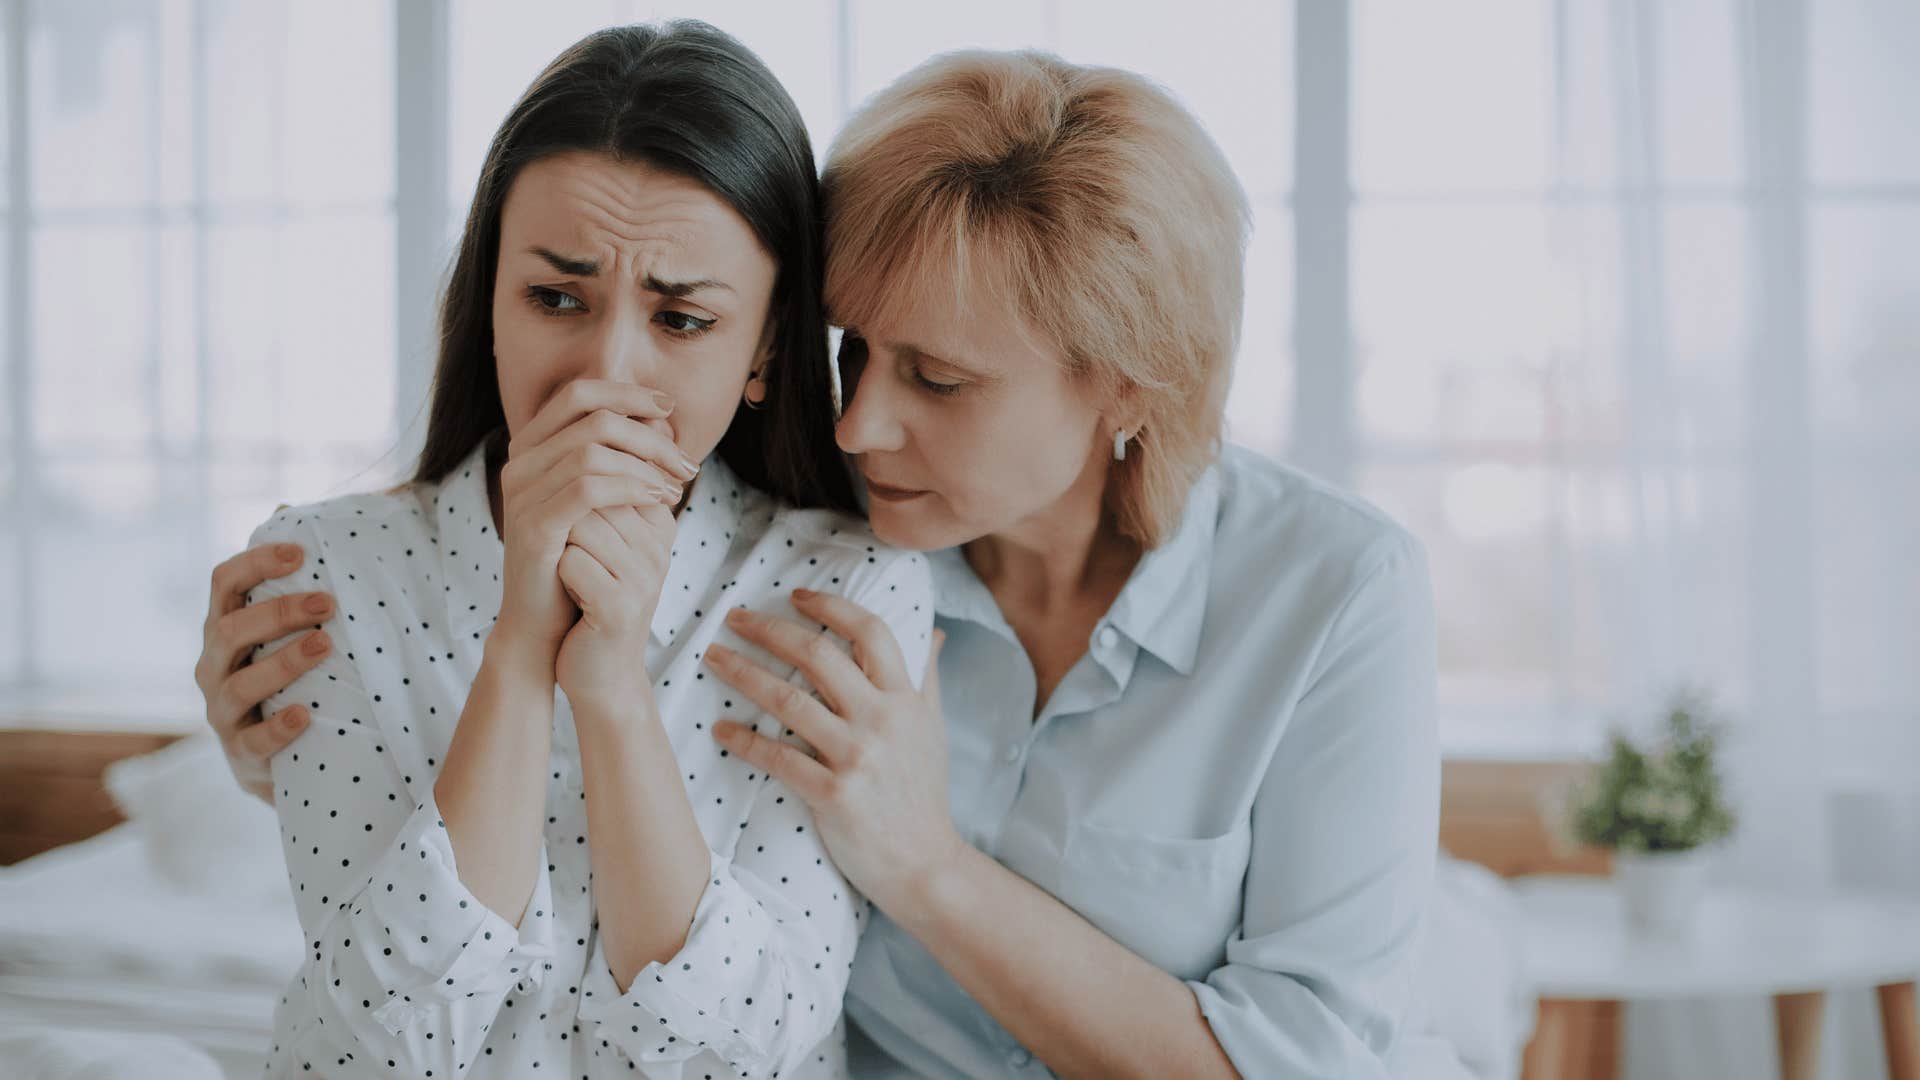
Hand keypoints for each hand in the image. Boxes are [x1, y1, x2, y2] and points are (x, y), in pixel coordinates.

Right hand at [196, 541, 335, 801]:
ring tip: (325, 645)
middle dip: (277, 612)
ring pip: (238, 683)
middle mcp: (214, 665)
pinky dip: (277, 726)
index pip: (224, 583)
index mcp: (224, 628)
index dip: (255, 562)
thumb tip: (291, 510)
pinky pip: (252, 741)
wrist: (284, 762)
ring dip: (282, 662)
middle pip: (228, 628)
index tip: (299, 552)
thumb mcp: (291, 632)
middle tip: (327, 603)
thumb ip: (292, 580)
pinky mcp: (241, 754)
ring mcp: (222, 712)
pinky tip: (304, 715)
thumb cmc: (291, 680)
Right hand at [493, 380, 694, 669]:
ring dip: (647, 466)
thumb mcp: (601, 501)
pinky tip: (659, 501)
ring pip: (592, 452)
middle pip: (592, 419)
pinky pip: (588, 490)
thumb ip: (620, 458)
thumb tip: (662, 419)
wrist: (543, 623)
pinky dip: (631, 489)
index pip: (579, 394)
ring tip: (677, 488)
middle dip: (649, 436)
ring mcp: (521, 495)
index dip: (627, 393)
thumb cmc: (578, 557)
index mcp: (531, 448)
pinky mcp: (532, 528)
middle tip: (685, 463)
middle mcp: (519, 464)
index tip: (669, 409)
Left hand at [552, 493, 676, 703]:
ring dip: (562, 547)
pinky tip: (572, 595)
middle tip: (573, 558)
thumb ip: (605, 493)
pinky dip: (559, 575)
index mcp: (661, 526)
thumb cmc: (594, 598)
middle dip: (568, 522)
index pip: (610, 476)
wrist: (599, 672)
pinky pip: (572, 563)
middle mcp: (660, 549)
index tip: (582, 539)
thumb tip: (587, 439)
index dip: (578, 504)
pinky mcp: (620, 607)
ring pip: (581, 526)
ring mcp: (644, 578)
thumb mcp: (607, 541)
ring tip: (574, 576)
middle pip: (594, 498)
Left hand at [702, 590, 954, 913]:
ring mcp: (857, 756)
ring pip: (789, 699)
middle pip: (819, 654)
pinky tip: (720, 730)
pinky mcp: (833, 794)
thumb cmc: (924, 795)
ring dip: (743, 673)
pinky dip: (744, 740)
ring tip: (713, 659)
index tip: (795, 595)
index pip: (870, 631)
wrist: (926, 865)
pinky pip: (778, 757)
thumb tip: (933, 632)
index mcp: (905, 698)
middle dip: (770, 629)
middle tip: (733, 618)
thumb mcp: (933, 729)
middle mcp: (882, 719)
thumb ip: (926, 677)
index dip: (830, 606)